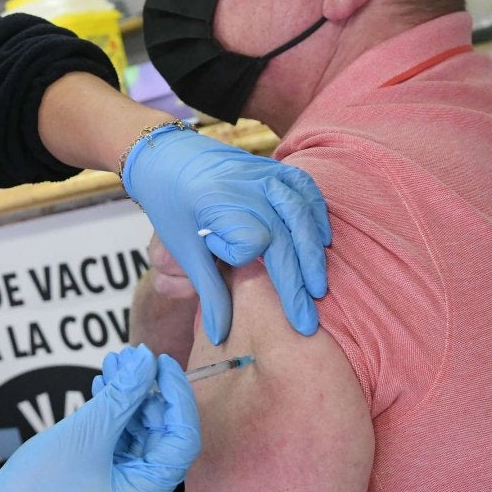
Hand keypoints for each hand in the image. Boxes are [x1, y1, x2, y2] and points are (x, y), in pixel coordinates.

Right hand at [0, 347, 200, 491]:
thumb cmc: (37, 486)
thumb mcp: (85, 433)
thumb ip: (123, 395)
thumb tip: (147, 360)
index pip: (182, 442)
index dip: (177, 398)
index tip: (160, 363)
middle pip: (162, 438)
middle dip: (147, 394)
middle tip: (131, 358)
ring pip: (139, 437)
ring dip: (128, 400)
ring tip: (112, 364)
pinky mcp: (104, 485)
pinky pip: (120, 446)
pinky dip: (114, 417)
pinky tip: (102, 387)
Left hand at [122, 126, 331, 343]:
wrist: (169, 156)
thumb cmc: (172, 204)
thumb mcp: (182, 247)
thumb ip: (208, 290)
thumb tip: (219, 335)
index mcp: (219, 203)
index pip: (251, 243)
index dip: (244, 262)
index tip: (227, 265)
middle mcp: (248, 187)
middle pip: (284, 239)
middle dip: (297, 284)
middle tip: (306, 322)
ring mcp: (265, 174)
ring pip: (301, 217)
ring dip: (313, 256)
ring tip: (318, 289)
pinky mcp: (275, 168)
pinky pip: (306, 190)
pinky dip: (317, 216)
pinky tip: (322, 241)